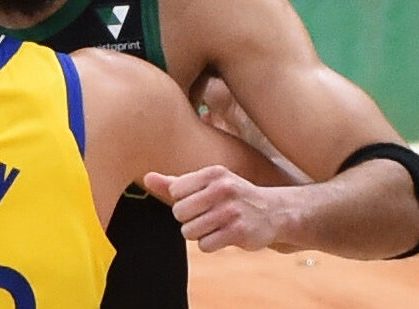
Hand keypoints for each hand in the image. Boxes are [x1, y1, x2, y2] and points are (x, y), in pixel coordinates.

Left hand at [143, 166, 288, 252]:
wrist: (272, 212)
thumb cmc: (230, 196)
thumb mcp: (206, 184)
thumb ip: (174, 182)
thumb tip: (146, 178)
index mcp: (213, 173)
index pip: (175, 191)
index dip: (183, 201)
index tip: (199, 200)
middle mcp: (222, 189)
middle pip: (179, 213)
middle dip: (189, 219)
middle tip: (207, 215)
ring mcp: (231, 211)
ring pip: (189, 231)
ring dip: (199, 233)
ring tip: (216, 225)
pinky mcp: (238, 232)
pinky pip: (204, 245)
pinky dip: (210, 244)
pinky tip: (224, 235)